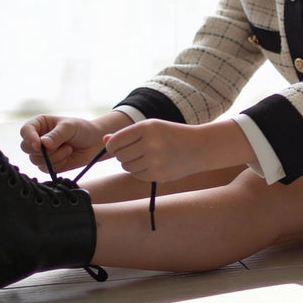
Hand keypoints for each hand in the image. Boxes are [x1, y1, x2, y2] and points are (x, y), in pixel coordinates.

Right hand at [20, 112, 130, 172]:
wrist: (94, 143)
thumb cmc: (82, 129)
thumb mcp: (70, 127)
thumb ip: (56, 135)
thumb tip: (43, 144)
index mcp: (39, 124)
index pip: (25, 131)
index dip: (29, 138)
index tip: (39, 145)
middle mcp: (38, 138)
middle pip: (26, 148)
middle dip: (43, 150)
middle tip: (59, 146)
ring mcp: (42, 153)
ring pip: (36, 160)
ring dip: (54, 157)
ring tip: (69, 149)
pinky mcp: (48, 164)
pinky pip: (45, 168)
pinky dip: (57, 164)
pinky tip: (67, 156)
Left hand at [105, 118, 254, 181]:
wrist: (198, 147)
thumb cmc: (171, 135)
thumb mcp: (151, 127)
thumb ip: (126, 134)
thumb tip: (104, 141)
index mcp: (147, 128)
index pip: (115, 142)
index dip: (112, 145)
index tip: (115, 146)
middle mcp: (151, 144)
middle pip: (120, 155)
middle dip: (123, 154)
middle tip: (136, 150)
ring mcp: (155, 161)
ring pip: (127, 166)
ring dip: (131, 163)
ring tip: (145, 156)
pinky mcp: (158, 175)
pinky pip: (136, 175)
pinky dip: (140, 171)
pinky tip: (152, 164)